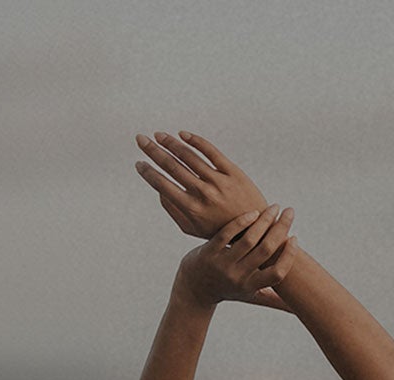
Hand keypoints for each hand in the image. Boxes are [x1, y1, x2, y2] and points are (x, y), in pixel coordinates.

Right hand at [135, 131, 270, 238]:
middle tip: (140, 139)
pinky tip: (183, 135)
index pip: (163, 185)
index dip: (148, 172)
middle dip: (153, 151)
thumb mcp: (192, 228)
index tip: (138, 163)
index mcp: (191, 209)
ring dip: (171, 143)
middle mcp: (203, 193)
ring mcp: (219, 181)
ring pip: (189, 156)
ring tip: (159, 135)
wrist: (255, 230)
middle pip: (172, 166)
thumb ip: (173, 211)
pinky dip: (195, 141)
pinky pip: (211, 151)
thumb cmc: (218, 230)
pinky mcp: (233, 172)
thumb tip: (159, 189)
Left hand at [173, 207, 297, 308]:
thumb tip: (297, 308)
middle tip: (290, 212)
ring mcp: (222, 264)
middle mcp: (237, 277)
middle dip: (281, 228)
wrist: (193, 289)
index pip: (277, 273)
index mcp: (250, 287)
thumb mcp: (250, 296)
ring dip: (265, 220)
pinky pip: (227, 233)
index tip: (294, 238)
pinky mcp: (209, 252)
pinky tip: (253, 212)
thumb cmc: (228, 290)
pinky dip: (242, 221)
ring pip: (249, 239)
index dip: (288, 256)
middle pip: (265, 251)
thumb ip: (273, 300)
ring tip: (274, 207)